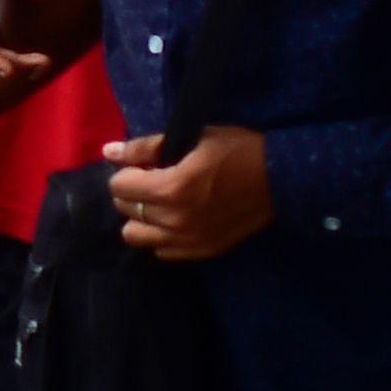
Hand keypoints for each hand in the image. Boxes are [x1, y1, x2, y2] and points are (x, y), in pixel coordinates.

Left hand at [103, 125, 270, 259]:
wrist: (281, 180)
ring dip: (141, 217)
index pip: (118, 186)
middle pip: (125, 210)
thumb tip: (108, 151)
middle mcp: (175, 220)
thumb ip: (146, 147)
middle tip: (153, 180)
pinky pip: (161, 251)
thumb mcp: (192, 139)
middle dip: (132, 192)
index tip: (145, 165)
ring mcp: (188, 241)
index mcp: (171, 189)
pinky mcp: (202, 251)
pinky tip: (176, 218)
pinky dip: (161, 235)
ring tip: (160, 202)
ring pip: (136, 237)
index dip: (128, 171)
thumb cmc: (237, 150)